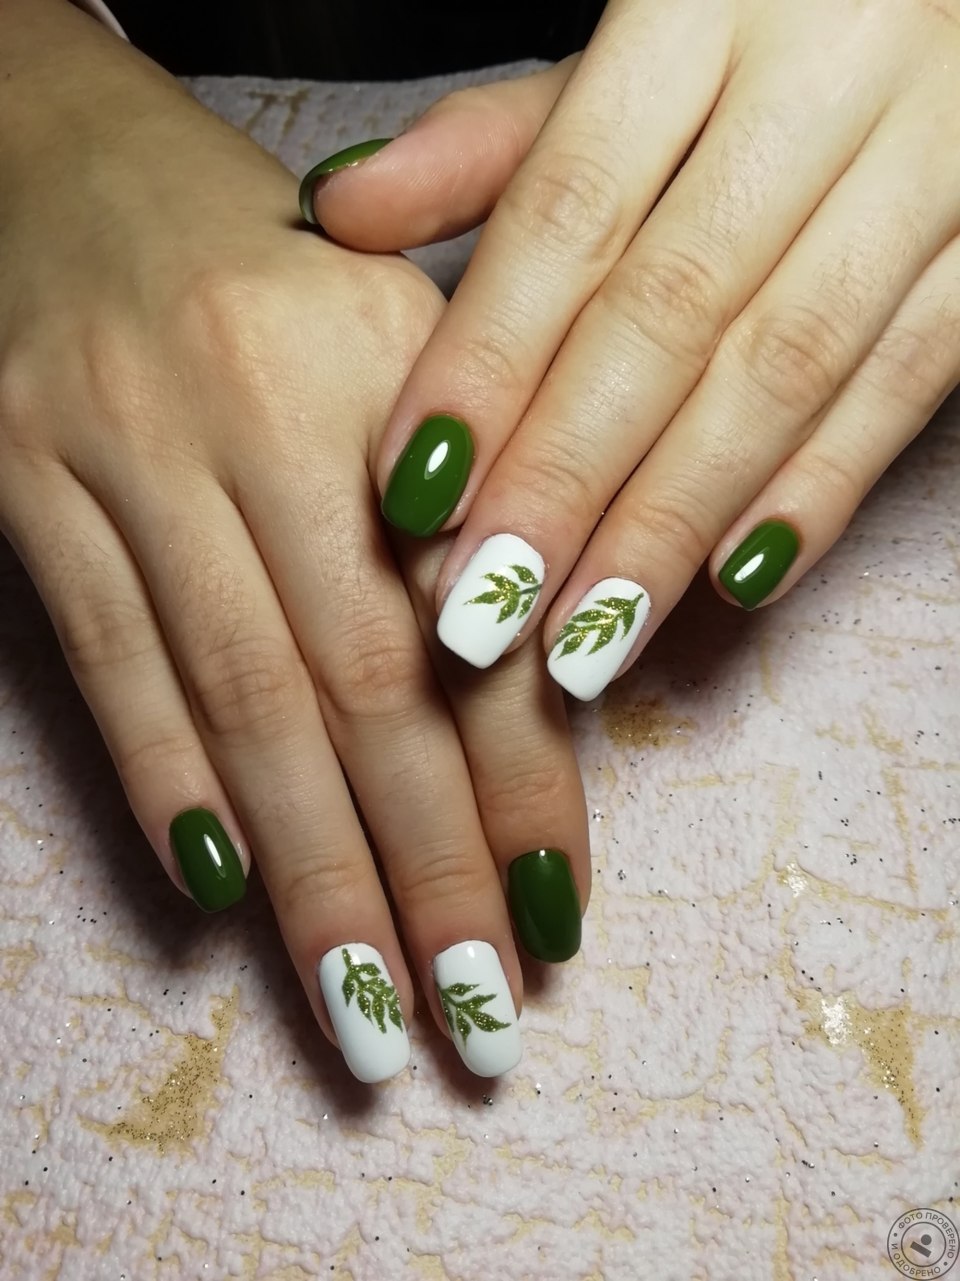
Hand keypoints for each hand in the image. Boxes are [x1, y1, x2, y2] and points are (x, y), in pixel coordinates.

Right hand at [0, 0, 588, 1081]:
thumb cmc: (272, 271)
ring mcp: (127, 449)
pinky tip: (221, 901)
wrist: (68, 164)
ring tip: (365, 1017)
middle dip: (427, 869)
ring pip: (238, 699)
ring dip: (307, 875)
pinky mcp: (25, 484)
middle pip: (362, 684)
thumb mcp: (397, 340)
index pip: (476, 613)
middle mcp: (261, 409)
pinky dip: (167, 786)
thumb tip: (531, 707)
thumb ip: (471, 501)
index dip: (523, 778)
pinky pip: (105, 663)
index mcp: (392, 369)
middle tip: (477, 1024)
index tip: (556, 916)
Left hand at [308, 0, 959, 699]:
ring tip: (588, 635)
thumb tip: (343, 206)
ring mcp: (941, 149)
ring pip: (785, 364)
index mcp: (706, 1)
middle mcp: (832, 68)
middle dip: (568, 476)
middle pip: (669, 311)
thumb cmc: (779, 12)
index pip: (570, 211)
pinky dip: (821, 488)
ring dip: (675, 518)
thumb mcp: (644, 39)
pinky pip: (914, 377)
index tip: (419, 491)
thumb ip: (503, 135)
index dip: (488, 361)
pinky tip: (736, 583)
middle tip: (487, 608)